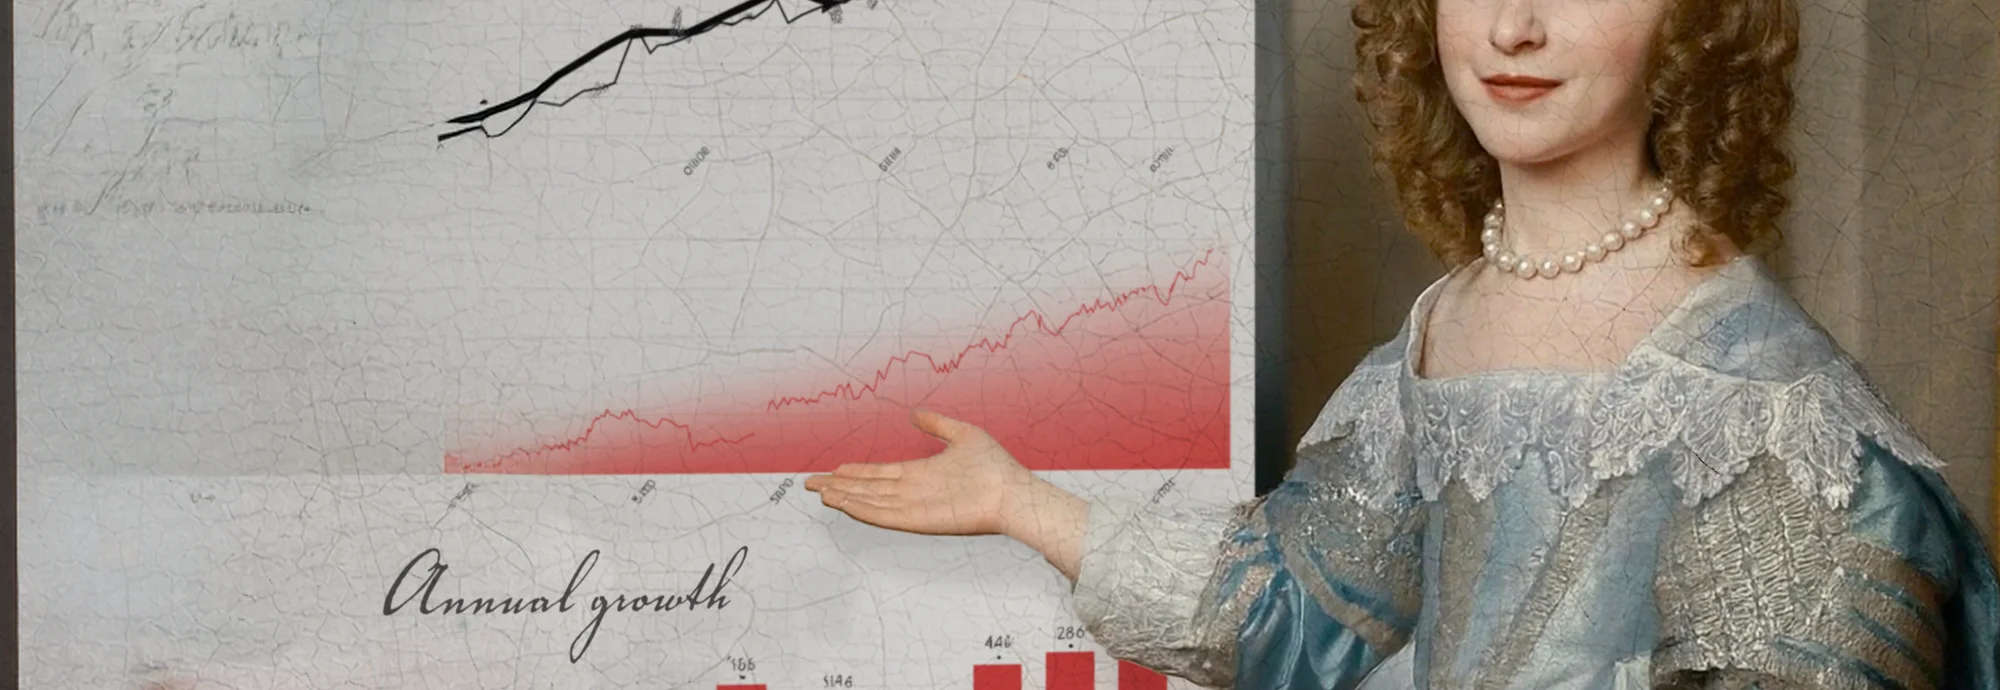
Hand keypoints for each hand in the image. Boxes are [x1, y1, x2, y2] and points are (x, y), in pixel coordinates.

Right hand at [803, 408, 1036, 535]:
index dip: (855, 472)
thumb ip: (936, 424)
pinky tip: (844, 503)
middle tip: (812, 483)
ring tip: (821, 492)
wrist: (1012, 492)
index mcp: (920, 474)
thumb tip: (915, 413)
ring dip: (845, 498)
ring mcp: (914, 507)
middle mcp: (913, 491)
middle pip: (867, 489)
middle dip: (840, 486)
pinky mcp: (919, 520)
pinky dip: (861, 510)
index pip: (879, 474)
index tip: (835, 468)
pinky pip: (884, 516)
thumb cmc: (995, 467)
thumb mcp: (963, 434)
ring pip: (870, 503)